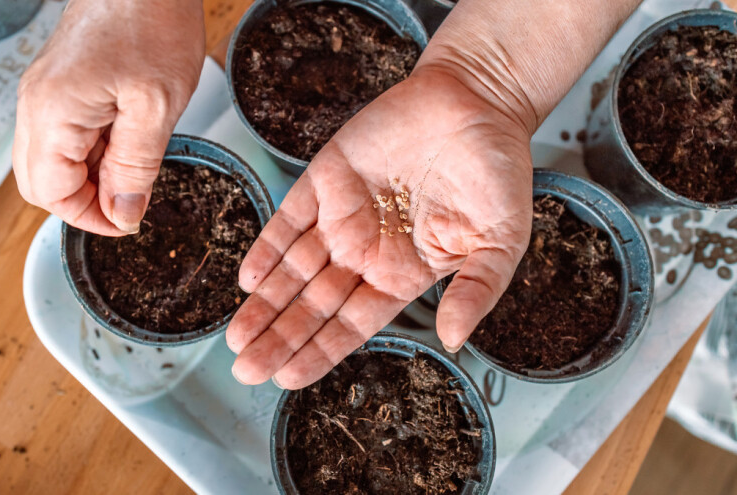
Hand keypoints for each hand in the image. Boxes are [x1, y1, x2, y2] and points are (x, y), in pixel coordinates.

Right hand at [13, 0, 204, 234]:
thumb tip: (122, 215)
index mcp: (52, 113)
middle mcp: (35, 104)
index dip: (90, 217)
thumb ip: (135, 168)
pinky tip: (125, 135)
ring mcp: (42, 92)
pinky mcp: (57, 83)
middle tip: (130, 198)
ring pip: (50, 159)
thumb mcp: (156, 108)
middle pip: (40, 182)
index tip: (128, 221)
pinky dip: (90, 149)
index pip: (51, 194)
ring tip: (134, 157)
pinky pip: (61, 134)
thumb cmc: (151, 21)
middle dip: (84, 200)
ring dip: (89, 175)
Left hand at [227, 65, 533, 388]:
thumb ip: (476, 291)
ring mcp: (342, 215)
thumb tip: (453, 339)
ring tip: (236, 337)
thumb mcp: (501, 241)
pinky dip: (268, 247)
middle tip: (246, 370)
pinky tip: (248, 277)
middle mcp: (365, 251)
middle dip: (280, 337)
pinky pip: (289, 218)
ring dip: (265, 301)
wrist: (478, 101)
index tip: (287, 378)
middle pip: (314, 304)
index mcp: (402, 273)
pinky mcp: (326, 177)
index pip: (351, 324)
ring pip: (294, 268)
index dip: (319, 351)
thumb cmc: (496, 171)